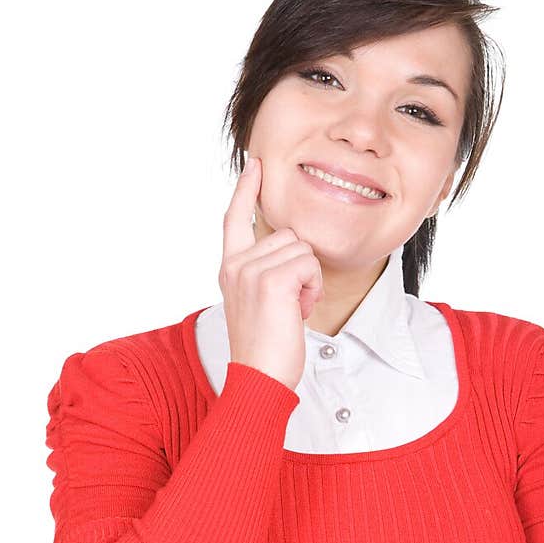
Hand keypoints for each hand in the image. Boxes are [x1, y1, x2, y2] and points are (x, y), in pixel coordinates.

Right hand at [218, 156, 322, 390]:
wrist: (259, 378)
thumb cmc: (265, 349)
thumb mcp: (258, 303)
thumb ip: (265, 273)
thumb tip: (291, 251)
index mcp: (230, 268)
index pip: (235, 219)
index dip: (246, 189)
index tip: (254, 164)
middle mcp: (236, 264)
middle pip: (286, 234)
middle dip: (300, 266)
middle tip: (290, 303)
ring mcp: (251, 270)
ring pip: (301, 248)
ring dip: (308, 279)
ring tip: (292, 308)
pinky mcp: (272, 279)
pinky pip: (309, 263)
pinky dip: (313, 287)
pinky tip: (299, 310)